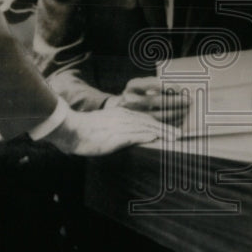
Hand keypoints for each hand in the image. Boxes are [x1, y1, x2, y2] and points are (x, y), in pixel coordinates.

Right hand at [44, 106, 173, 156]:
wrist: (71, 128)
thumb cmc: (87, 128)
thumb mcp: (107, 121)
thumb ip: (120, 123)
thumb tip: (131, 130)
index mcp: (122, 113)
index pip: (146, 118)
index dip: (160, 123)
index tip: (172, 128)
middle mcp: (124, 118)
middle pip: (150, 122)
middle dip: (166, 128)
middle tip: (180, 134)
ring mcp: (119, 126)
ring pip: (145, 128)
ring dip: (162, 132)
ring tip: (175, 137)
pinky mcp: (114, 136)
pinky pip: (133, 135)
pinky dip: (145, 136)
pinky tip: (155, 138)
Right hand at [106, 76, 190, 124]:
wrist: (118, 109)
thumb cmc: (137, 94)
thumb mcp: (142, 84)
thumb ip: (158, 84)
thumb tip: (180, 90)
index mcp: (133, 85)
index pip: (152, 84)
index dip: (167, 86)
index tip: (179, 89)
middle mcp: (130, 99)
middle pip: (156, 101)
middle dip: (175, 101)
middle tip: (188, 100)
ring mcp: (132, 113)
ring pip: (157, 116)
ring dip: (175, 113)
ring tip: (186, 111)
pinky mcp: (136, 126)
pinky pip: (156, 127)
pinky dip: (170, 123)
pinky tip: (178, 120)